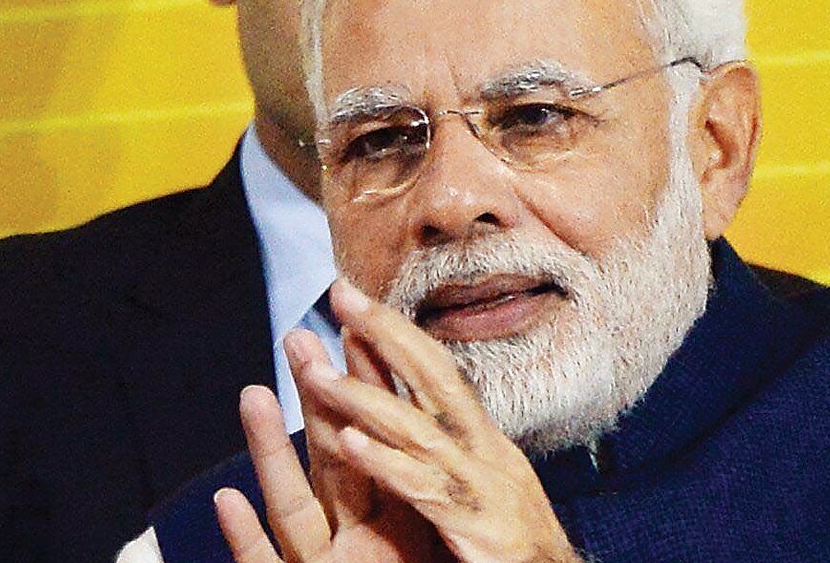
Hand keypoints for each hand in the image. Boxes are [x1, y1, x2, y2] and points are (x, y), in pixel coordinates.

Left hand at [215, 278, 580, 562]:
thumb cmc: (514, 545)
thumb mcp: (487, 487)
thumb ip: (454, 452)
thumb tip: (419, 414)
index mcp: (485, 444)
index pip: (439, 373)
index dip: (399, 333)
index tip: (357, 298)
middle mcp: (487, 454)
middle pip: (435, 378)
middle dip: (386, 333)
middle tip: (341, 292)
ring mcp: (483, 487)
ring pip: (419, 430)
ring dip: (364, 398)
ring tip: (315, 374)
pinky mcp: (477, 526)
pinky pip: (423, 489)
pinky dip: (386, 463)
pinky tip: (348, 443)